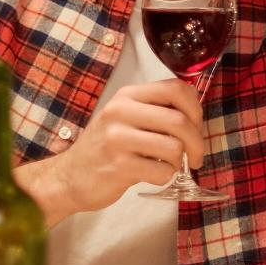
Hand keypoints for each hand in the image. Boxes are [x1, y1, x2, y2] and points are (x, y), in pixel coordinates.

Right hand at [26, 80, 205, 216]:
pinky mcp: (117, 167)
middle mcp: (120, 112)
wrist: (68, 176)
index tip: (196, 126)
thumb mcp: (126, 117)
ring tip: (171, 166)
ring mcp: (117, 139)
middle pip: (180, 120)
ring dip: (181, 162)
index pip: (176, 88)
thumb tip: (197, 114)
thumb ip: (157, 110)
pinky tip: (154, 175)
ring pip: (174, 147)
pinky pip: (162, 171)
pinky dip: (166, 176)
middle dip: (197, 143)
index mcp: (128, 96)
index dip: (196, 109)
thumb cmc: (106, 147)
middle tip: (196, 156)